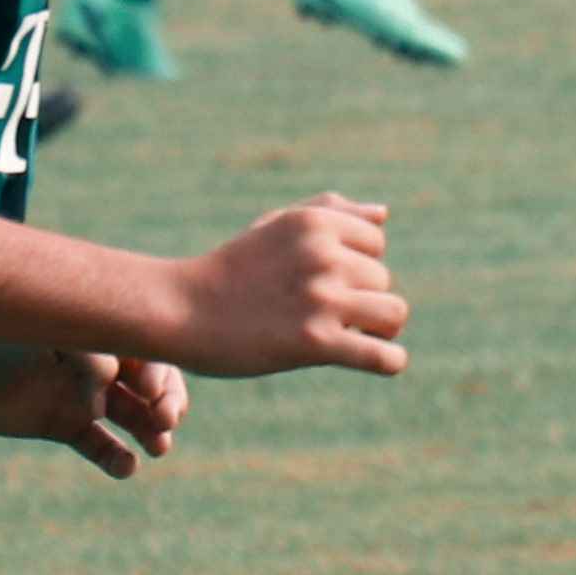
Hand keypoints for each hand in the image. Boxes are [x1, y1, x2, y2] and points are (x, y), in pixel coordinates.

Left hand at [0, 349, 188, 479]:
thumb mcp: (35, 335)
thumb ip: (75, 349)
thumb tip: (112, 376)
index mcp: (96, 329)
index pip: (145, 346)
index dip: (160, 368)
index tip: (152, 389)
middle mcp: (95, 360)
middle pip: (150, 381)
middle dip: (166, 400)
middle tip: (166, 421)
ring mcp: (79, 394)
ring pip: (131, 414)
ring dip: (151, 430)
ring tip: (159, 447)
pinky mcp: (61, 423)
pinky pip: (98, 443)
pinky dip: (115, 457)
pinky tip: (126, 468)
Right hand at [169, 195, 406, 377]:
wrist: (181, 310)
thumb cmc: (231, 269)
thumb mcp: (276, 225)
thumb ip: (330, 211)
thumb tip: (384, 215)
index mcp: (315, 222)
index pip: (376, 242)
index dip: (355, 264)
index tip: (324, 282)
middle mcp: (323, 255)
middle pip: (383, 280)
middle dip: (360, 298)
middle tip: (320, 314)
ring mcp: (321, 299)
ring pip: (394, 314)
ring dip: (378, 330)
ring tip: (351, 336)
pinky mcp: (315, 343)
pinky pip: (382, 357)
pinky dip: (389, 363)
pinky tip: (380, 363)